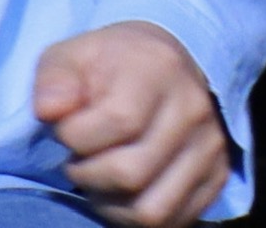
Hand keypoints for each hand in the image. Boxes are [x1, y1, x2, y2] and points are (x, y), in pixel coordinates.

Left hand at [33, 21, 228, 227]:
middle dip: (87, 174)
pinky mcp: (218, 178)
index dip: (76, 135)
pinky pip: (173, 222)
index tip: (63, 128)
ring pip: (152, 210)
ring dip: (110, 204)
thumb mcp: (74, 54)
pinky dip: (136, 217)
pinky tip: (119, 193)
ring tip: (95, 179)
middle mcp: (193, 108)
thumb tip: (47, 111)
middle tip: (75, 160)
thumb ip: (54, 79)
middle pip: (132, 172)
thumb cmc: (112, 62)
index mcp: (158, 67)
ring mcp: (211, 147)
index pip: (118, 120)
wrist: (166, 64)